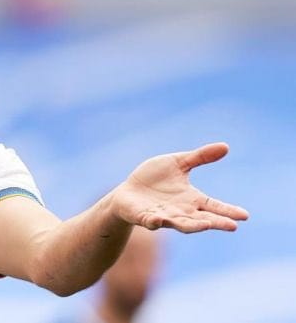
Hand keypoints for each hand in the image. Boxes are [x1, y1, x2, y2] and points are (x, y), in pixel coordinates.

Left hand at [113, 143, 248, 232]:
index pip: (214, 206)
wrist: (128, 191)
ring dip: (192, 225)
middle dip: (216, 222)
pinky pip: (151, 221)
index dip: (228, 211)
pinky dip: (155, 222)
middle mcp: (181, 211)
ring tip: (205, 225)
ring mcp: (163, 216)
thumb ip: (199, 157)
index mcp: (191, 199)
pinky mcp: (144, 217)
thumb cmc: (154, 179)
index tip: (245, 215)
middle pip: (202, 219)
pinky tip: (158, 220)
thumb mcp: (178, 163)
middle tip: (232, 226)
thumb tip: (226, 146)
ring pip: (180, 224)